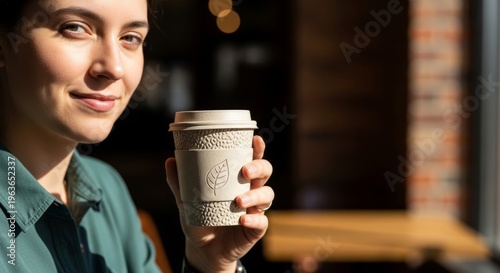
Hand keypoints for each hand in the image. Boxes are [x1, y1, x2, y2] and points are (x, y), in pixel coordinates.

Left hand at [165, 136, 273, 272]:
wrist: (203, 249)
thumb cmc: (200, 218)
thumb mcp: (186, 200)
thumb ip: (179, 182)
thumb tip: (170, 160)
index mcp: (237, 179)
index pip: (252, 159)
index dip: (257, 149)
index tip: (255, 140)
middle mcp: (250, 190)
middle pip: (265, 171)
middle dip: (259, 167)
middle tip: (245, 171)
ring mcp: (255, 209)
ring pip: (267, 195)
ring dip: (255, 195)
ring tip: (238, 200)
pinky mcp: (256, 228)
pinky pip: (262, 222)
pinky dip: (254, 219)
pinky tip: (242, 219)